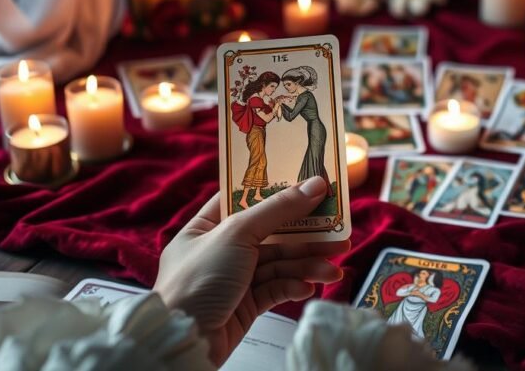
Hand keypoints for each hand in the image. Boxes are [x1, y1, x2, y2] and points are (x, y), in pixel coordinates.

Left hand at [154, 176, 348, 365]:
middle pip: (271, 234)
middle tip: (339, 234)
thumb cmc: (198, 280)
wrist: (186, 339)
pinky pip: (276, 289)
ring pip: (278, 264)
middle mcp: (220, 249)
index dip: (276, 191)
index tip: (308, 186)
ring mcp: (234, 278)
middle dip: (305, 236)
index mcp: (206, 226)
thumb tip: (315, 184)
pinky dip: (293, 288)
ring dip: (307, 266)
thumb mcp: (237, 233)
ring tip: (334, 270)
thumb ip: (278, 209)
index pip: (244, 200)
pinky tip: (308, 288)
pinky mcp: (246, 304)